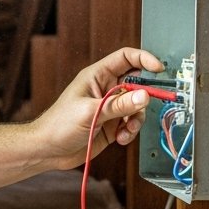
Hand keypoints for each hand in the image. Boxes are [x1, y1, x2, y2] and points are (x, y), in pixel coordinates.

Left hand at [32, 47, 164, 170]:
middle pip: (137, 84)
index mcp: (97, 76)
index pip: (126, 58)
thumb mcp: (91, 112)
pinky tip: (120, 138)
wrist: (49, 150)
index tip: (159, 69)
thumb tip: (144, 96)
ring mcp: (110, 107)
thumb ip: (119, 105)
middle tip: (142, 107)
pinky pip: (131, 123)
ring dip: (136, 119)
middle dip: (144, 96)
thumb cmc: (59, 125)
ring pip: (137, 106)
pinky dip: (130, 131)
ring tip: (125, 129)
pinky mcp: (112, 124)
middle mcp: (106, 89)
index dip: (144, 59)